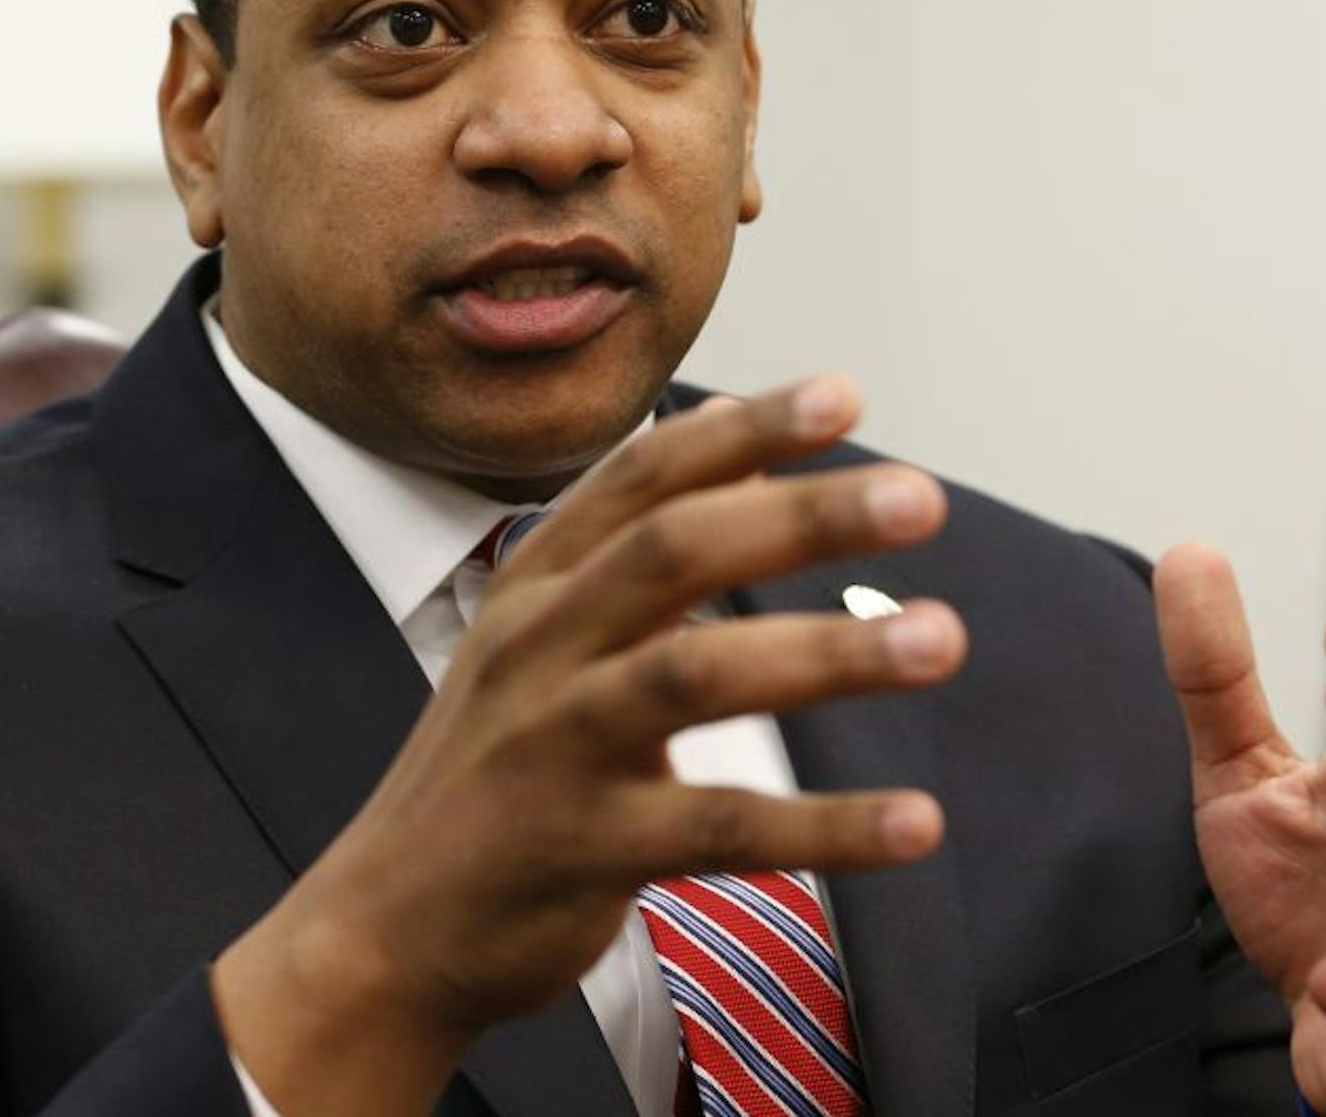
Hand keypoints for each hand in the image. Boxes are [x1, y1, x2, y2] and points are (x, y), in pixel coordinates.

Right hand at [213, 376, 967, 1116]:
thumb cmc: (494, 769)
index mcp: (539, 583)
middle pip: (674, 550)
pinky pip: (719, 830)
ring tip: (942, 637)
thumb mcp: (543, 639)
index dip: (744, 429)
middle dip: (801, 515)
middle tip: (921, 497)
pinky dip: (825, 825)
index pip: (643, 477)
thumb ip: (642, 546)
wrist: (383, 931)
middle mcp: (539, 646)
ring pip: (694, 674)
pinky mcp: (581, 850)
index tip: (845, 395)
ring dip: (829, 654)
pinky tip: (917, 823)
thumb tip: (743, 443)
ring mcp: (554, 745)